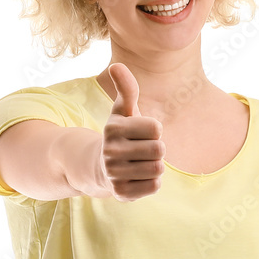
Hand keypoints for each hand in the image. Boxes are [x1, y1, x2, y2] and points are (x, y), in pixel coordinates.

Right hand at [99, 63, 164, 201]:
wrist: (99, 168)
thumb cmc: (120, 135)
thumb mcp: (122, 111)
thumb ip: (126, 89)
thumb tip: (115, 65)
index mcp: (113, 129)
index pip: (156, 128)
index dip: (154, 130)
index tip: (141, 132)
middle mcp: (110, 151)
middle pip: (159, 150)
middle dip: (157, 149)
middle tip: (143, 150)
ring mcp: (114, 174)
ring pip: (158, 168)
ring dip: (155, 166)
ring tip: (141, 163)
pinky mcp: (121, 193)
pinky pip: (154, 186)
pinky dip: (152, 182)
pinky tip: (139, 177)